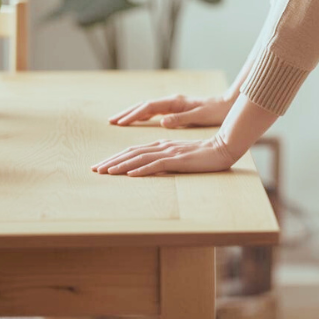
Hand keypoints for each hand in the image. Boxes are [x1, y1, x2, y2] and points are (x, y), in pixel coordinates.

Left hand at [91, 136, 234, 176]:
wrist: (224, 147)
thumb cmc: (203, 154)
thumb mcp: (180, 156)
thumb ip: (164, 158)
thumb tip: (147, 167)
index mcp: (162, 145)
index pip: (133, 151)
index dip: (116, 158)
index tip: (101, 166)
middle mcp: (162, 146)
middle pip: (131, 153)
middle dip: (111, 161)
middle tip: (95, 169)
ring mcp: (170, 152)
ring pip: (139, 158)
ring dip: (121, 165)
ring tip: (106, 172)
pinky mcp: (178, 159)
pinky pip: (156, 164)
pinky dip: (142, 169)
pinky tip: (130, 174)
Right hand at [108, 94, 233, 127]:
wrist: (227, 105)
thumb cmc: (216, 112)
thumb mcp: (200, 116)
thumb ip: (181, 118)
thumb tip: (163, 121)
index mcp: (175, 102)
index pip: (148, 108)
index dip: (133, 115)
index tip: (120, 122)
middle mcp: (172, 101)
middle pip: (144, 105)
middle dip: (127, 113)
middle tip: (111, 121)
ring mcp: (173, 104)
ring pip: (148, 108)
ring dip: (133, 113)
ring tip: (119, 121)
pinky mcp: (176, 108)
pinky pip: (155, 111)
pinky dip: (143, 115)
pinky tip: (139, 120)